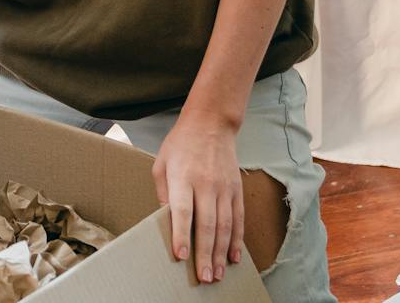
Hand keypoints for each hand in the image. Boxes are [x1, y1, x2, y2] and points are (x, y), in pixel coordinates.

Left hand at [153, 111, 242, 284]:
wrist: (211, 123)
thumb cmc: (181, 144)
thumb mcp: (161, 163)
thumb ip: (162, 192)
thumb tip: (164, 220)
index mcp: (183, 177)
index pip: (182, 210)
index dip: (181, 234)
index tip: (181, 255)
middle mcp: (206, 184)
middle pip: (207, 224)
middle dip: (205, 254)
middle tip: (203, 277)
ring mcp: (224, 187)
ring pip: (225, 226)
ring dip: (221, 253)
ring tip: (217, 273)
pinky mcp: (237, 189)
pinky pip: (238, 219)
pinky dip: (237, 240)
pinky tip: (234, 256)